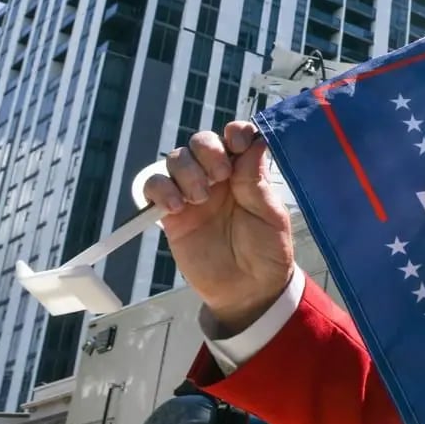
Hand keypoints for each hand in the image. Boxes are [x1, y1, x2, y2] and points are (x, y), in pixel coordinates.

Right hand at [142, 122, 293, 332]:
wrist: (248, 290)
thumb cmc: (266, 251)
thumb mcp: (270, 216)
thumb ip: (256, 180)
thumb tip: (258, 141)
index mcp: (245, 173)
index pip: (235, 138)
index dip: (234, 133)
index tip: (238, 143)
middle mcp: (218, 178)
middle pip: (201, 142)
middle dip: (208, 151)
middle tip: (220, 176)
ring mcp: (193, 193)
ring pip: (176, 159)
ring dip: (186, 171)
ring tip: (200, 198)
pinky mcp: (172, 214)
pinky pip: (154, 186)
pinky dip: (161, 189)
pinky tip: (178, 207)